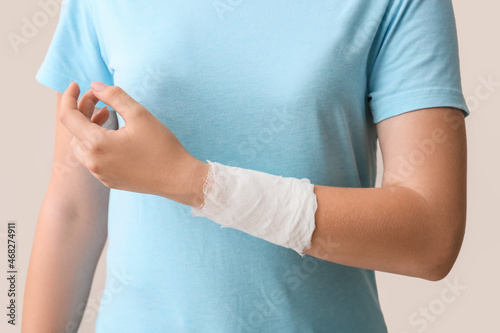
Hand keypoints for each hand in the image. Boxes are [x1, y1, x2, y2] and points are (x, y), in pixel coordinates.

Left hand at [60, 81, 208, 206]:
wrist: (178, 178)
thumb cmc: (161, 146)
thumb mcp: (139, 114)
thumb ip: (114, 96)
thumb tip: (95, 86)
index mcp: (97, 144)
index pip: (67, 117)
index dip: (69, 97)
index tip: (77, 85)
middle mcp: (93, 162)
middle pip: (74, 131)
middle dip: (83, 110)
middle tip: (100, 98)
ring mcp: (100, 174)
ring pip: (82, 146)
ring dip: (88, 127)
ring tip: (107, 115)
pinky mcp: (109, 181)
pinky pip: (93, 159)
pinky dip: (97, 143)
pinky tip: (115, 135)